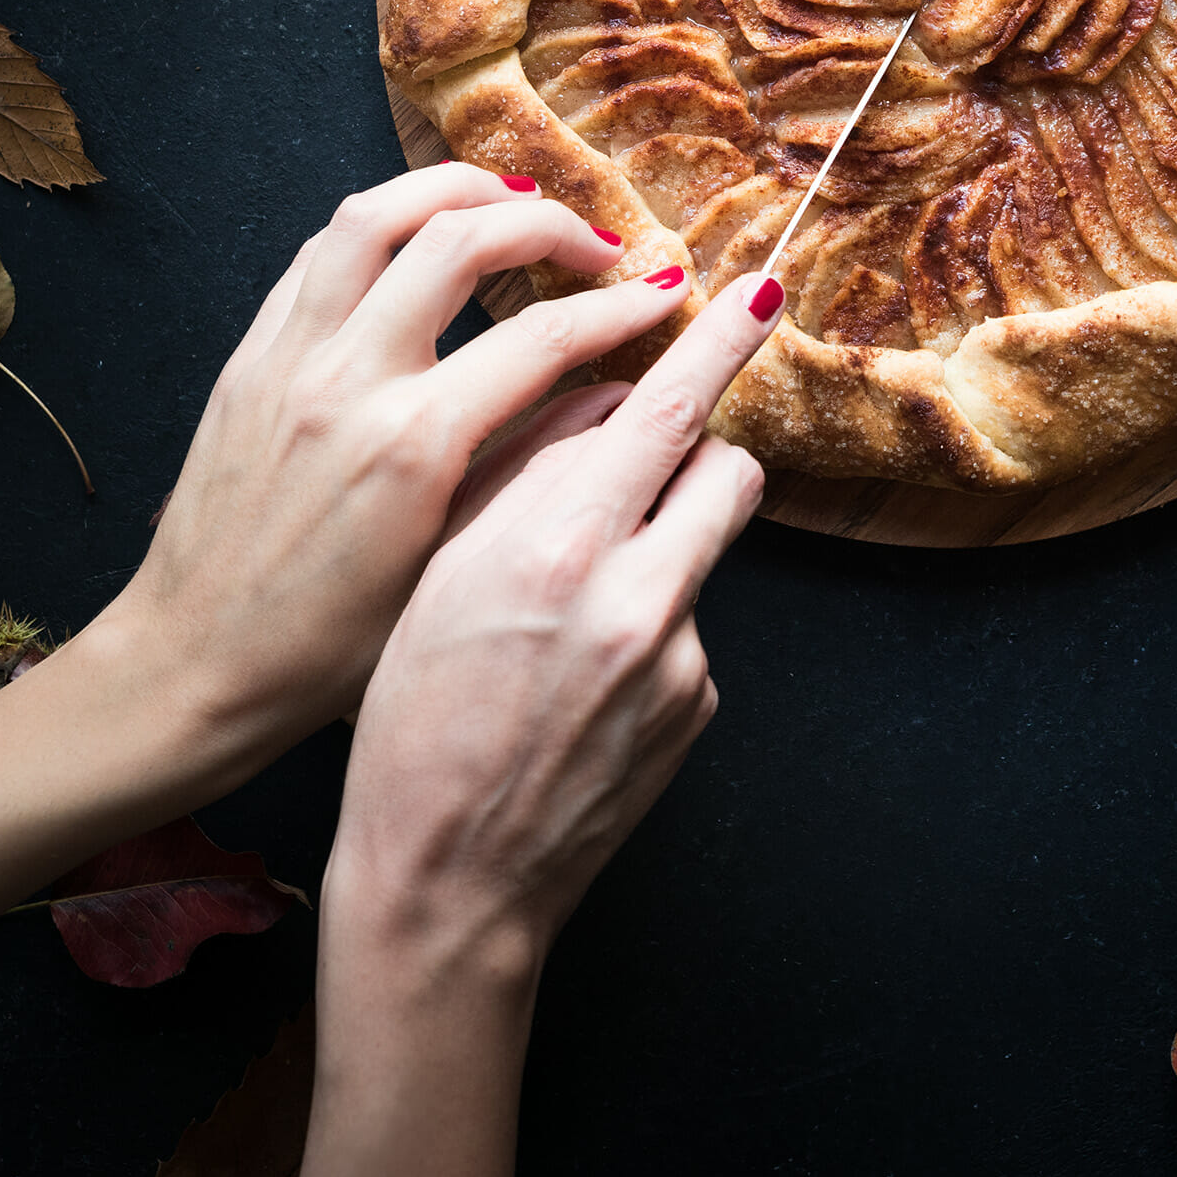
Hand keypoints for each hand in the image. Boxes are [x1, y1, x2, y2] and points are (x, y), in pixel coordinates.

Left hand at [0, 164, 706, 908]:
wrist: (190, 671)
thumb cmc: (324, 654)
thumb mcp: (449, 571)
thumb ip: (523, 473)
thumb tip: (603, 403)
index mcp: (412, 447)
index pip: (545, 336)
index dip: (620, 306)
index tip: (662, 293)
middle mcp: (348, 383)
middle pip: (464, 239)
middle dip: (548, 224)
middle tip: (593, 246)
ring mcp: (288, 361)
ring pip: (375, 215)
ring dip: (453, 191)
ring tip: (507, 201)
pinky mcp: (248, 361)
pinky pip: (314, 255)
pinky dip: (378, 228)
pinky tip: (416, 242)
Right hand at [322, 271, 777, 966]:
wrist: (446, 883)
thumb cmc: (413, 717)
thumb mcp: (444, 572)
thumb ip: (531, 473)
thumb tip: (604, 402)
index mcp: (555, 548)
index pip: (664, 413)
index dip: (719, 344)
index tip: (762, 293)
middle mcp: (634, 594)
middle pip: (719, 467)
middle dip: (690, 452)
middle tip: (632, 472)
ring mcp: (680, 657)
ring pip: (701, 544)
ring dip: (664, 540)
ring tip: (578, 604)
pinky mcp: (700, 705)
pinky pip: (688, 625)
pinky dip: (648, 628)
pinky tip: (582, 683)